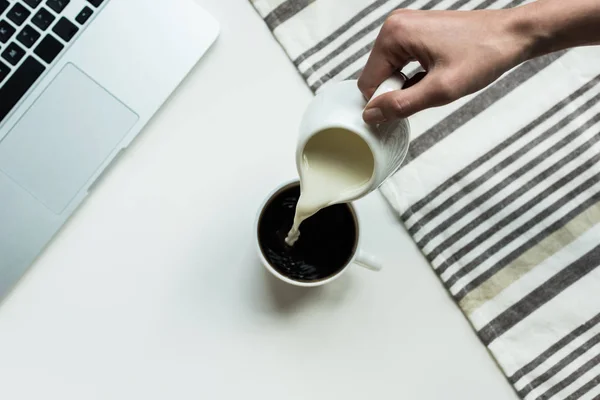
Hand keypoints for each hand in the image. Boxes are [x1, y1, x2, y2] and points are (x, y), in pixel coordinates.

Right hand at [358, 8, 530, 122]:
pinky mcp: (417, 32)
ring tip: (436, 83)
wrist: (513, 35)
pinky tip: (436, 77)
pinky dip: (415, 77)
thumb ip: (401, 105)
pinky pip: (402, 63)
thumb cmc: (484, 54)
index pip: (367, 82)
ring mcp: (406, 27)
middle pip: (377, 76)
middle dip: (398, 92)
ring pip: (390, 72)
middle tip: (429, 93)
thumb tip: (371, 115)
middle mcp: (395, 26)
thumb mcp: (441, 89)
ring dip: (408, 86)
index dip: (385, 102)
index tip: (411, 106)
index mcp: (394, 34)